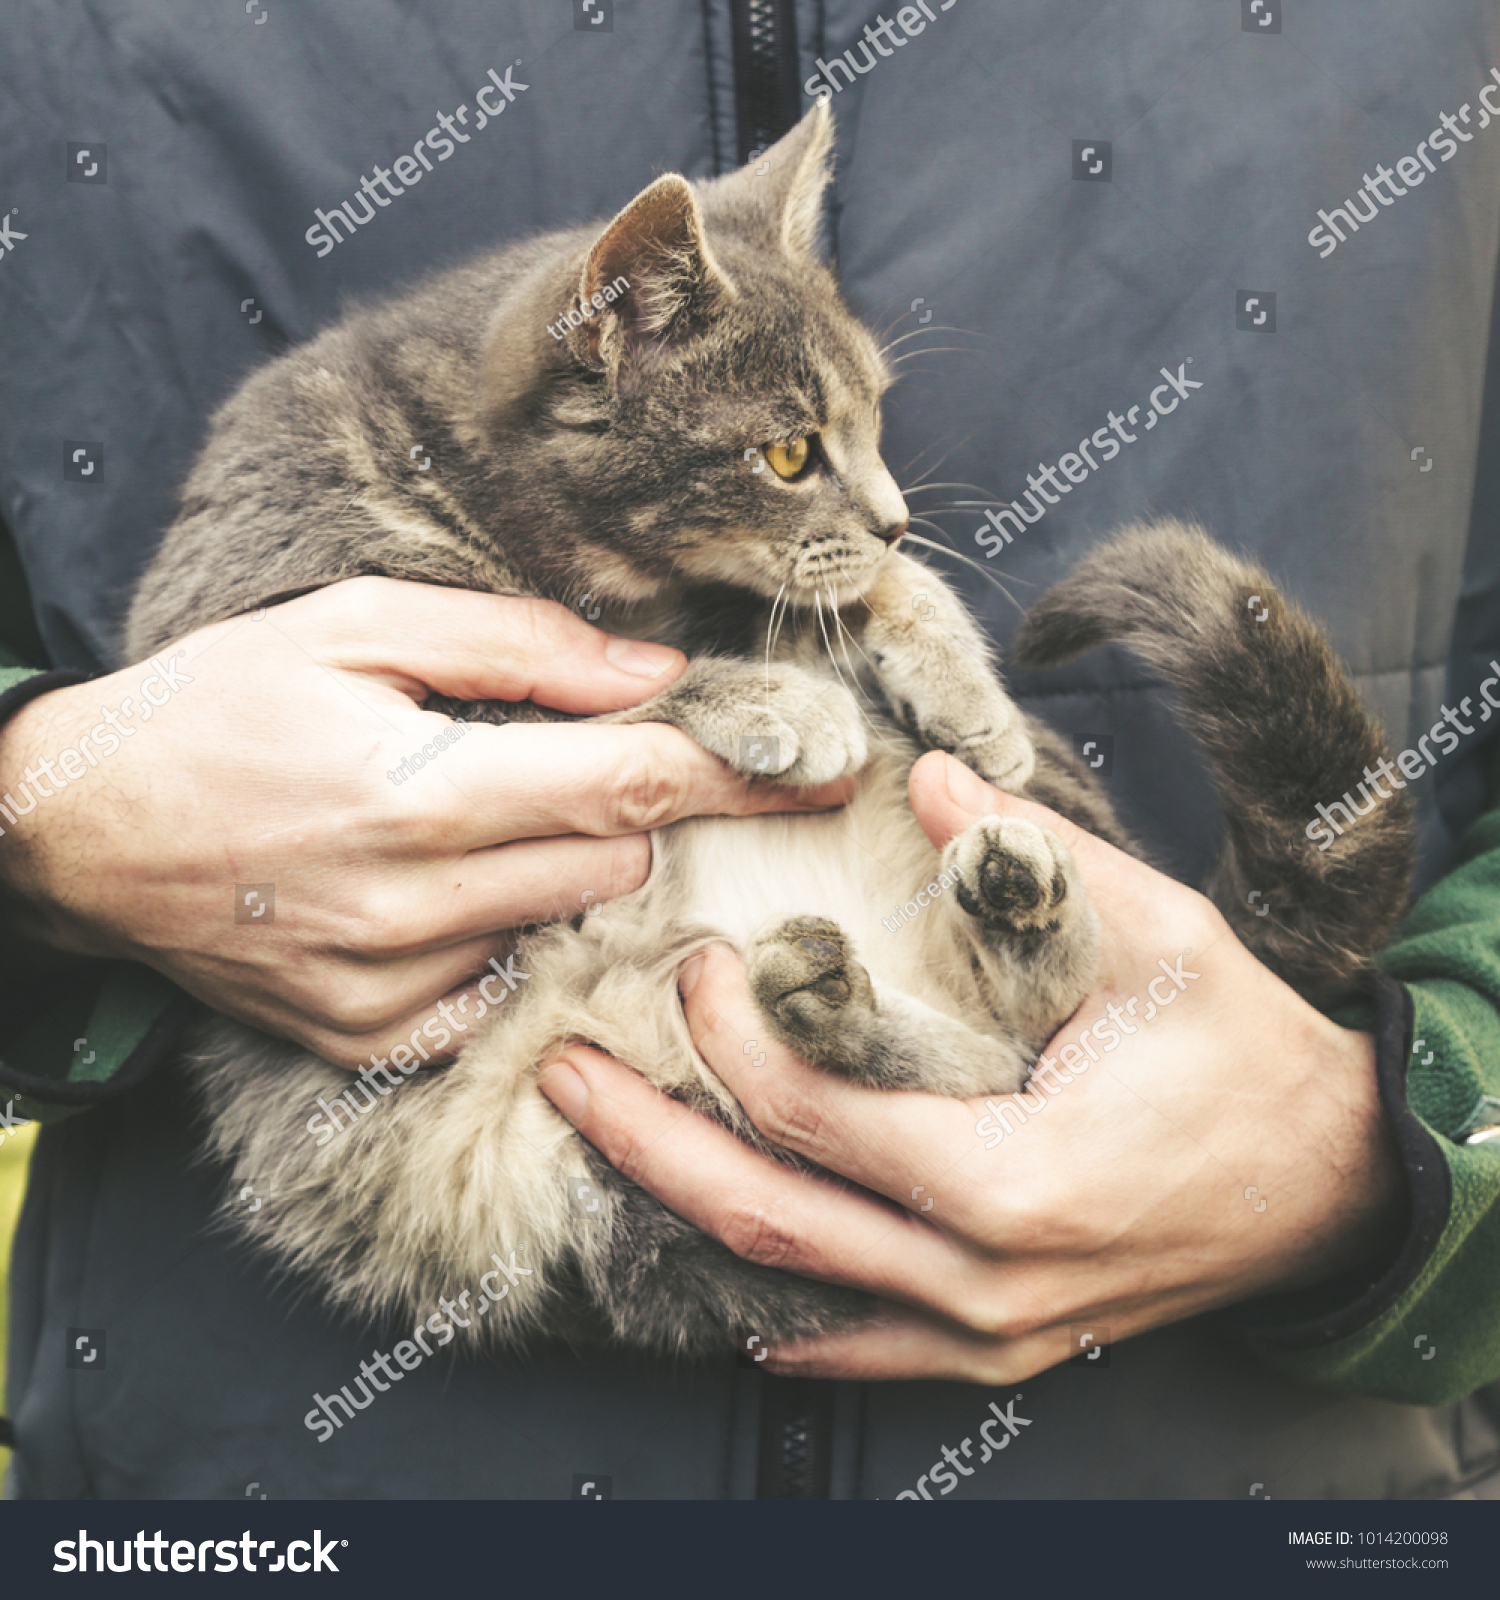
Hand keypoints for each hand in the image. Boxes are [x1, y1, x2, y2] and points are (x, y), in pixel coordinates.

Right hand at [0, 579, 849, 1067]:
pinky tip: (427, 889)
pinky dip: (496, 931)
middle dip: (619, 805)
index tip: (825, 765)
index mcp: (420, 789)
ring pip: (565, 921)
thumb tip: (653, 673)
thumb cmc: (215, 703)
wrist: (75, 829)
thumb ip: (519, 646)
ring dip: (554, 863)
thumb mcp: (355, 626)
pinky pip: (500, 987)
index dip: (739, 772)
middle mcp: (415, 905)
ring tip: (467, 815)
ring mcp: (393, 987)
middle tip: (554, 759)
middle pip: (616, 859)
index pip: (631, 785)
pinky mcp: (372, 1039)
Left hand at [537, 750, 1403, 1381]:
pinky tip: (731, 1294)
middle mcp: (982, 1277)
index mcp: (1010, 1178)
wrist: (1331, 1180)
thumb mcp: (1159, 934)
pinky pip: (864, 1348)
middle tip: (566, 1074)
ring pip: (794, 1284)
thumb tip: (928, 775)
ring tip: (612, 1143)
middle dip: (647, 1139)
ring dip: (687, 1209)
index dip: (730, 1036)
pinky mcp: (1000, 1348)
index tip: (697, 967)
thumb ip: (1030, 861)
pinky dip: (787, 1314)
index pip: (812, 1111)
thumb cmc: (1246, 1057)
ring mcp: (988, 1331)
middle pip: (764, 1213)